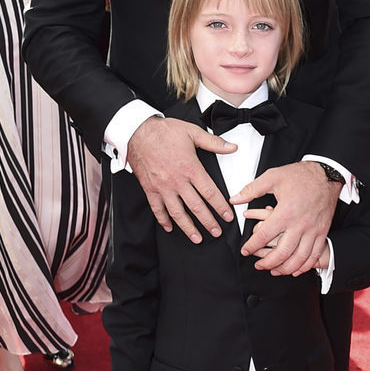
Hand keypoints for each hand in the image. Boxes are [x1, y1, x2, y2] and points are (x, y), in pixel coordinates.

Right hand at [127, 116, 235, 240]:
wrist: (137, 132)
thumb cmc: (164, 132)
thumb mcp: (192, 132)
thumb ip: (214, 142)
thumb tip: (232, 147)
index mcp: (190, 168)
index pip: (209, 192)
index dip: (220, 206)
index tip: (227, 216)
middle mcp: (177, 181)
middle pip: (196, 207)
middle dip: (208, 222)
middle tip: (216, 232)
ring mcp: (163, 187)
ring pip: (178, 213)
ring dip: (188, 228)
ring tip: (197, 238)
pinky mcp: (150, 189)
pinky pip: (157, 209)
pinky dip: (163, 220)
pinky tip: (169, 228)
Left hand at [232, 161, 338, 274]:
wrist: (326, 174)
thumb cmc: (300, 176)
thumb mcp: (273, 177)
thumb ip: (252, 190)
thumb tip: (234, 200)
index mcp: (285, 212)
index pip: (264, 236)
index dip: (251, 246)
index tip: (245, 250)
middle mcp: (300, 224)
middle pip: (282, 252)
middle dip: (267, 263)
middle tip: (258, 265)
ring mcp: (313, 230)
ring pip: (299, 258)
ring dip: (285, 268)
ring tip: (274, 270)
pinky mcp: (322, 231)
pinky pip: (314, 254)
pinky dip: (304, 265)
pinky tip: (295, 269)